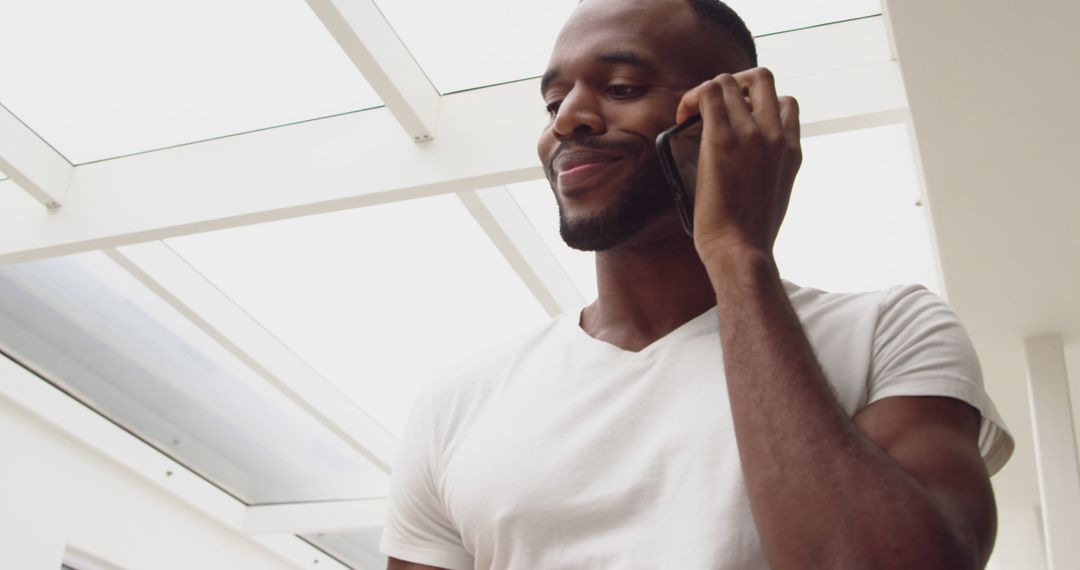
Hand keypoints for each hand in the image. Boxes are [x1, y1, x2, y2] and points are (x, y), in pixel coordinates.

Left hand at [675, 67, 800, 267]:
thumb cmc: (750, 234)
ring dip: (708, 90)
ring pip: (730, 81)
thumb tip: (745, 163)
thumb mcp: (775, 195)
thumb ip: (768, 170)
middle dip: (735, 82)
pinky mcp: (722, 139)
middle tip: (714, 107)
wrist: (741, 250)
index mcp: (792, 149)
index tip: (737, 119)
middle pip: (762, 78)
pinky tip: (682, 116)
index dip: (758, 102)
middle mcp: (776, 135)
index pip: (785, 103)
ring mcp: (751, 134)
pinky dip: (692, 98)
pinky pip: (708, 94)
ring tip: (692, 113)